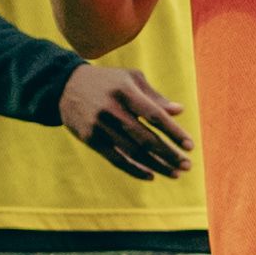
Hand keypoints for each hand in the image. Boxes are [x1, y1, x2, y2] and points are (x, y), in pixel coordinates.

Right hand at [59, 61, 193, 178]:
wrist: (65, 86)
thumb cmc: (108, 81)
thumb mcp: (131, 79)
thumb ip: (154, 96)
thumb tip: (179, 111)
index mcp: (126, 91)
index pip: (155, 116)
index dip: (174, 132)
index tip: (190, 146)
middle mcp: (112, 109)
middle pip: (146, 138)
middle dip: (169, 154)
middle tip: (187, 166)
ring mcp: (99, 125)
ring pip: (133, 152)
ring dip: (156, 165)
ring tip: (175, 173)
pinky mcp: (90, 139)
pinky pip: (116, 159)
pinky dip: (134, 169)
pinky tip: (151, 175)